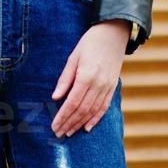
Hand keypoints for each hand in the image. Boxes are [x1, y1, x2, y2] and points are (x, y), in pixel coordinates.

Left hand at [50, 20, 129, 137]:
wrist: (113, 34)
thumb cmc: (89, 43)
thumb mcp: (73, 57)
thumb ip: (65, 79)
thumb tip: (55, 97)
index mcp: (86, 76)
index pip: (72, 103)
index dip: (62, 116)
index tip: (54, 126)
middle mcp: (98, 84)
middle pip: (81, 110)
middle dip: (69, 123)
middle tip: (59, 133)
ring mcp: (107, 87)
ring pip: (92, 111)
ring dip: (80, 124)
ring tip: (69, 132)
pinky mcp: (113, 87)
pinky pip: (104, 107)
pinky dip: (96, 119)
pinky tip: (87, 127)